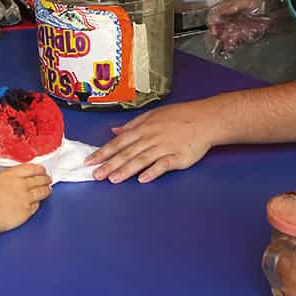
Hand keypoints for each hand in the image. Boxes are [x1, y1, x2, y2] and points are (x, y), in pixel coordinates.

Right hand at [0, 165, 50, 232]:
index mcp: (10, 175)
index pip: (30, 168)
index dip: (38, 169)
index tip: (42, 170)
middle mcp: (21, 185)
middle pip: (38, 180)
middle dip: (45, 179)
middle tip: (48, 179)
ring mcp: (25, 198)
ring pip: (41, 192)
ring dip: (46, 190)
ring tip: (49, 189)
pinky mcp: (26, 212)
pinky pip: (36, 206)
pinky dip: (38, 203)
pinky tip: (38, 203)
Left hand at [85, 103, 211, 183]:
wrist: (205, 119)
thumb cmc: (179, 116)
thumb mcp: (153, 115)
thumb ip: (132, 125)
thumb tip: (114, 131)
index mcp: (143, 128)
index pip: (119, 142)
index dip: (103, 152)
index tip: (90, 161)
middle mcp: (151, 138)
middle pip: (127, 153)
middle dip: (110, 164)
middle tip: (96, 175)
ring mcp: (164, 148)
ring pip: (141, 159)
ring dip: (126, 170)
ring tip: (113, 180)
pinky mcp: (178, 157)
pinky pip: (163, 165)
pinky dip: (153, 171)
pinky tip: (143, 179)